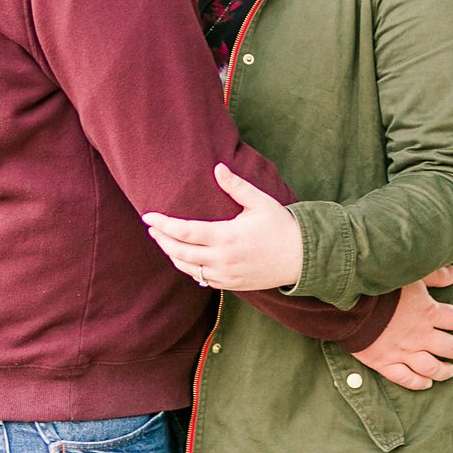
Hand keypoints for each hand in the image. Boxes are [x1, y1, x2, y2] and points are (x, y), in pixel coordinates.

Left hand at [142, 164, 302, 291]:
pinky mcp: (231, 284)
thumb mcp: (260, 202)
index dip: (163, 224)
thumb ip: (236, 186)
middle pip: (179, 252)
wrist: (303, 258)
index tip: (148, 216)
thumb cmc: (281, 226)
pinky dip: (189, 268)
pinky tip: (184, 256)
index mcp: (227, 236)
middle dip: (161, 239)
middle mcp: (223, 259)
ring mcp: (226, 275)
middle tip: (151, 227)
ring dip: (172, 254)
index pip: (184, 232)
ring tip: (163, 240)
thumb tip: (217, 167)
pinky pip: (202, 279)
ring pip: (188, 269)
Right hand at [351, 265, 452, 391]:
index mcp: (428, 312)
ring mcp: (403, 352)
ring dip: (444, 371)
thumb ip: (433, 275)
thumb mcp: (409, 274)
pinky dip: (418, 383)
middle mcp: (421, 336)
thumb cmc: (378, 286)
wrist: (348, 306)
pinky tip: (426, 383)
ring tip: (450, 370)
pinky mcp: (385, 363)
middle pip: (451, 347)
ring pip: (432, 367)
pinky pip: (406, 379)